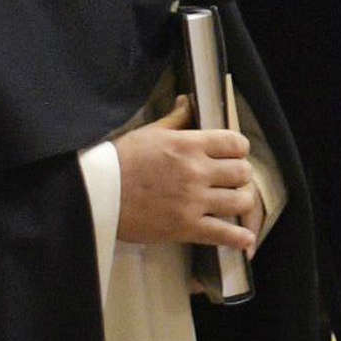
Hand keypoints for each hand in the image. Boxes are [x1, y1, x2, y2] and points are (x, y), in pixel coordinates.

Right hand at [113, 96, 257, 251]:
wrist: (96, 193)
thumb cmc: (119, 160)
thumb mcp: (148, 133)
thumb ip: (175, 119)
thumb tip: (188, 101)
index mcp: (188, 144)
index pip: (235, 143)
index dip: (238, 149)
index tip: (233, 154)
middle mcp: (196, 171)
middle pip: (242, 172)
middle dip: (240, 175)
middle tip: (231, 180)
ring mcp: (193, 201)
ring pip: (241, 201)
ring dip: (240, 202)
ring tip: (233, 203)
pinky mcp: (185, 227)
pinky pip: (224, 234)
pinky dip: (239, 238)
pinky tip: (244, 239)